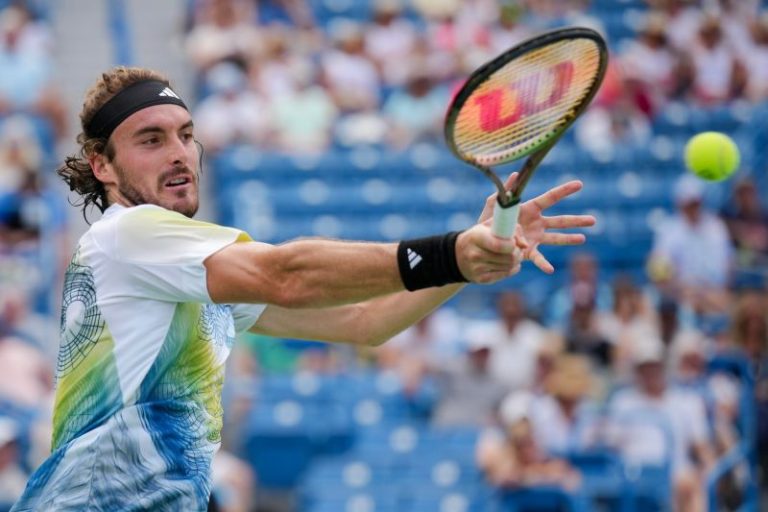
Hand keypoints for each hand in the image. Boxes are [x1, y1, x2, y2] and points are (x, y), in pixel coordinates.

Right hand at [455, 223, 523, 283]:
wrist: (457, 255)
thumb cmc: (479, 236)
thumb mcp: (490, 226)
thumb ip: (511, 229)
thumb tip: (524, 245)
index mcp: (476, 237)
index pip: (499, 245)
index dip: (512, 244)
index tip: (513, 241)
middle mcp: (475, 254)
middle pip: (509, 257)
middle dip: (518, 253)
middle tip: (518, 249)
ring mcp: (478, 269)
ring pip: (509, 266)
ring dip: (516, 260)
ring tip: (513, 254)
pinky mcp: (482, 279)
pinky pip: (505, 274)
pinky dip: (512, 268)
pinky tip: (509, 263)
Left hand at [477, 173, 595, 273]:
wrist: (484, 240)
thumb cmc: (490, 220)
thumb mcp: (495, 204)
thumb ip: (505, 192)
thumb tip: (515, 175)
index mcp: (530, 209)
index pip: (550, 198)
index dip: (564, 191)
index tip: (579, 184)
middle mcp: (536, 223)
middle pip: (560, 221)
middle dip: (576, 221)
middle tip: (593, 220)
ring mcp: (535, 238)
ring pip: (556, 238)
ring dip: (569, 239)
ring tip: (583, 239)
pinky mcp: (528, 251)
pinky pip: (538, 258)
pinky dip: (543, 264)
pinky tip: (550, 270)